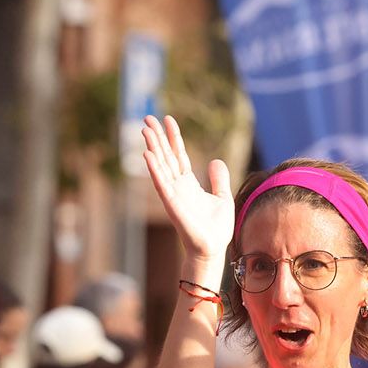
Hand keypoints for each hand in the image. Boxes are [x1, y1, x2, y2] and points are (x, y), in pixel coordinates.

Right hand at [142, 115, 233, 265]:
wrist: (212, 249)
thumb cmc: (216, 229)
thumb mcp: (222, 197)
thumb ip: (219, 179)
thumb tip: (216, 160)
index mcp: (188, 183)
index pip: (179, 155)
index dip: (173, 137)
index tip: (168, 119)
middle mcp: (178, 186)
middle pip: (165, 156)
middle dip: (157, 137)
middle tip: (147, 118)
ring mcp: (173, 194)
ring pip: (161, 166)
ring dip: (152, 147)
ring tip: (145, 129)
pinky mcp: (172, 204)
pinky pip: (161, 183)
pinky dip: (154, 169)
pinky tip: (148, 154)